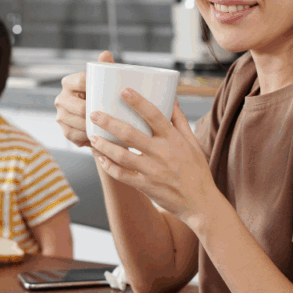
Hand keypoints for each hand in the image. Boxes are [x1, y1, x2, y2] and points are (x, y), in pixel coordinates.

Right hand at [55, 50, 115, 147]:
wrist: (98, 120)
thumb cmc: (103, 96)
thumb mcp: (105, 82)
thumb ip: (106, 67)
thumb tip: (105, 53)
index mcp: (68, 83)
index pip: (80, 81)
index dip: (93, 86)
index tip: (109, 91)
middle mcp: (61, 99)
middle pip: (80, 107)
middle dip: (96, 113)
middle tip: (115, 116)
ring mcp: (61, 116)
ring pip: (79, 123)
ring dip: (94, 127)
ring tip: (111, 129)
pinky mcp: (65, 132)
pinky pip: (78, 136)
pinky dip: (90, 138)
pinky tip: (102, 136)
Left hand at [88, 90, 216, 220]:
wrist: (200, 202)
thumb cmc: (196, 170)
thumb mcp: (192, 142)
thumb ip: (180, 120)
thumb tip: (172, 98)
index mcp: (173, 139)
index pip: (154, 115)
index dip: (138, 102)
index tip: (124, 90)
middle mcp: (161, 153)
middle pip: (130, 134)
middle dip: (109, 122)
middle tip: (93, 114)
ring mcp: (152, 171)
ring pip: (121, 155)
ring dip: (104, 145)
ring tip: (92, 136)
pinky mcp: (145, 186)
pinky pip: (122, 175)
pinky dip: (109, 166)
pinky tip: (100, 158)